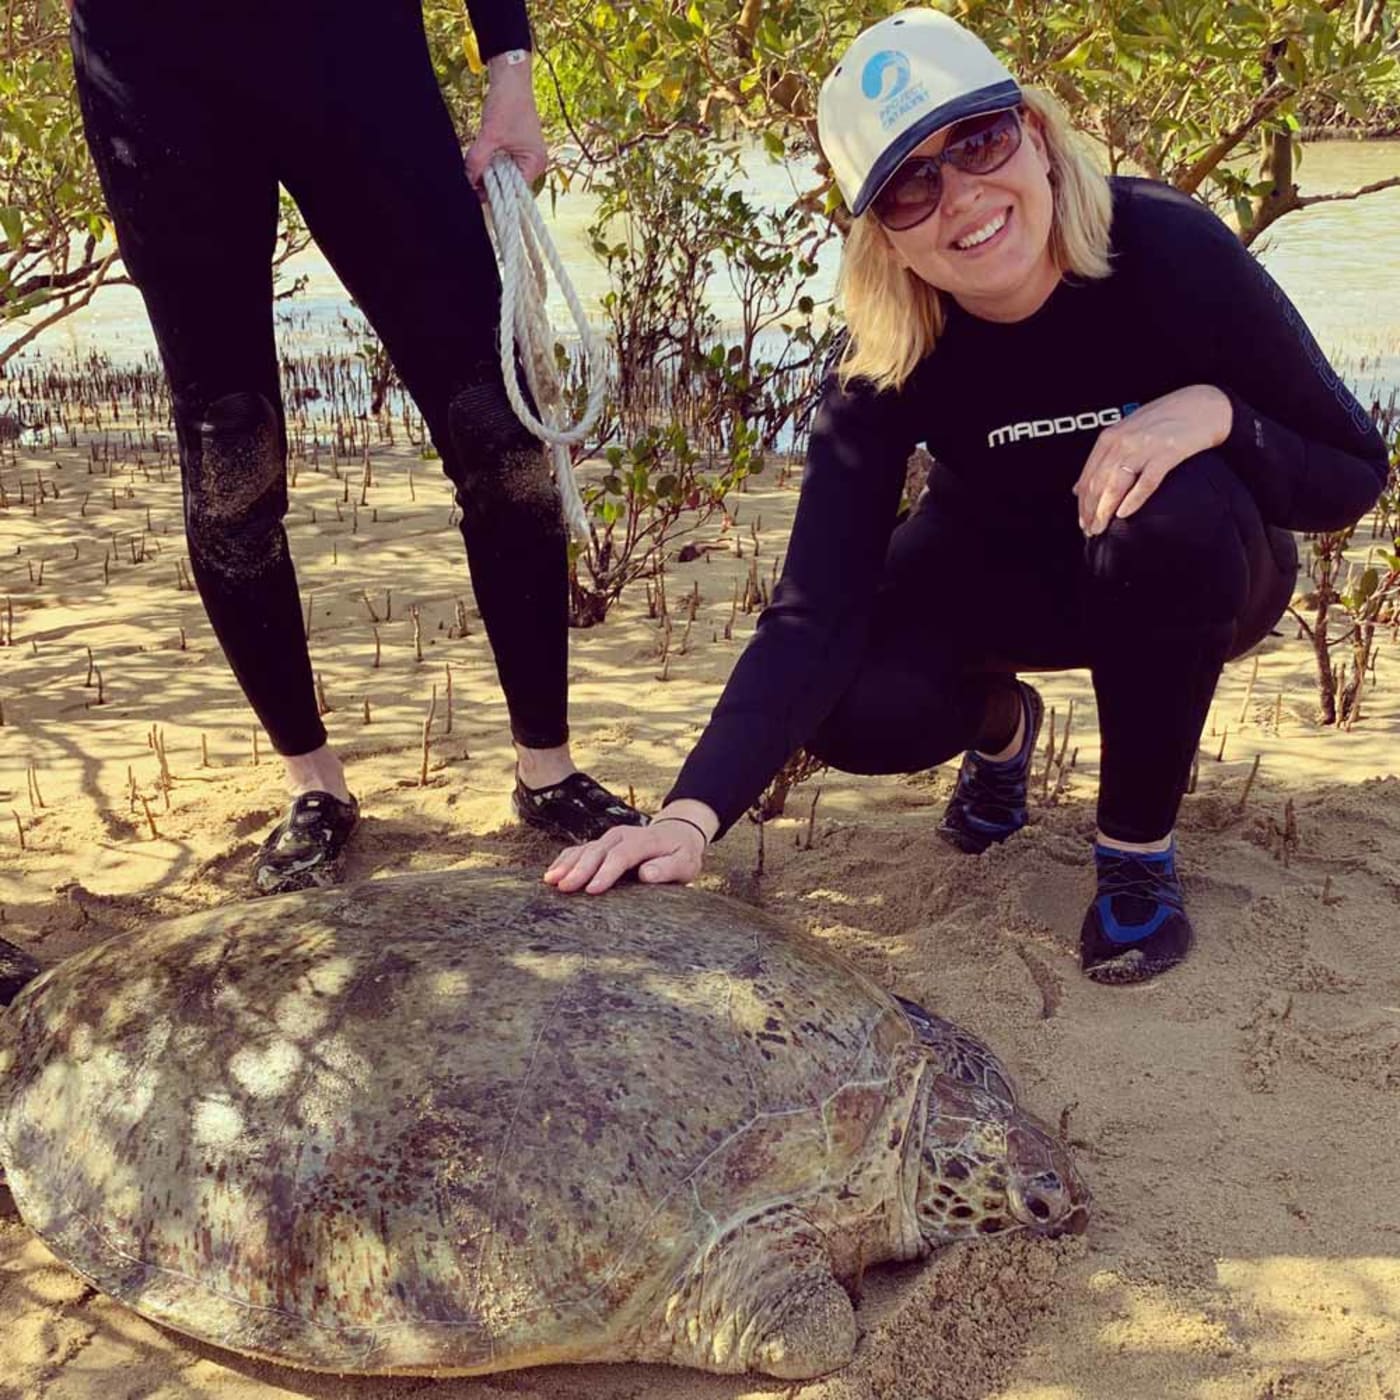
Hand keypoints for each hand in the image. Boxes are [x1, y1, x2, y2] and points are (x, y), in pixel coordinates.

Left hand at [464, 58, 546, 193]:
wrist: (510, 78)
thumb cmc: (508, 103)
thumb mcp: (490, 135)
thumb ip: (478, 160)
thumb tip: (467, 181)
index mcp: (535, 164)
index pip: (514, 191)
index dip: (495, 194)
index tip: (475, 192)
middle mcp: (534, 164)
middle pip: (509, 186)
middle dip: (490, 183)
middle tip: (471, 179)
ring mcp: (526, 156)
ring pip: (504, 175)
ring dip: (489, 172)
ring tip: (476, 167)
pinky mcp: (518, 149)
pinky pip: (503, 164)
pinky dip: (491, 163)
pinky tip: (481, 159)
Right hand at [544, 809, 712, 894]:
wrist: (676, 835)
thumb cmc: (680, 855)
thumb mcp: (685, 863)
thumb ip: (668, 868)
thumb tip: (646, 874)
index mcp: (645, 840)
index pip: (623, 855)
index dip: (606, 872)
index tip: (593, 890)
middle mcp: (623, 835)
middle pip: (598, 851)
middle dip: (580, 869)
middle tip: (565, 887)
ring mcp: (609, 838)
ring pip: (584, 849)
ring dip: (567, 864)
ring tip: (551, 880)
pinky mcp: (601, 844)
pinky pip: (579, 850)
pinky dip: (565, 860)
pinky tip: (551, 874)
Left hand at [1073, 385, 1231, 535]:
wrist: (1203, 405)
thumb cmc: (1166, 419)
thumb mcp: (1127, 433)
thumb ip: (1103, 459)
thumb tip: (1078, 487)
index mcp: (1111, 437)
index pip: (1088, 476)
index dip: (1082, 503)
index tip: (1081, 521)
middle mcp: (1123, 441)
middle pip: (1098, 483)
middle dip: (1090, 511)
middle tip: (1089, 530)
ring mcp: (1144, 447)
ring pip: (1115, 485)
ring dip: (1104, 510)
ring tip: (1100, 528)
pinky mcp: (1167, 453)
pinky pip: (1146, 482)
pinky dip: (1133, 500)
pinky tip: (1124, 514)